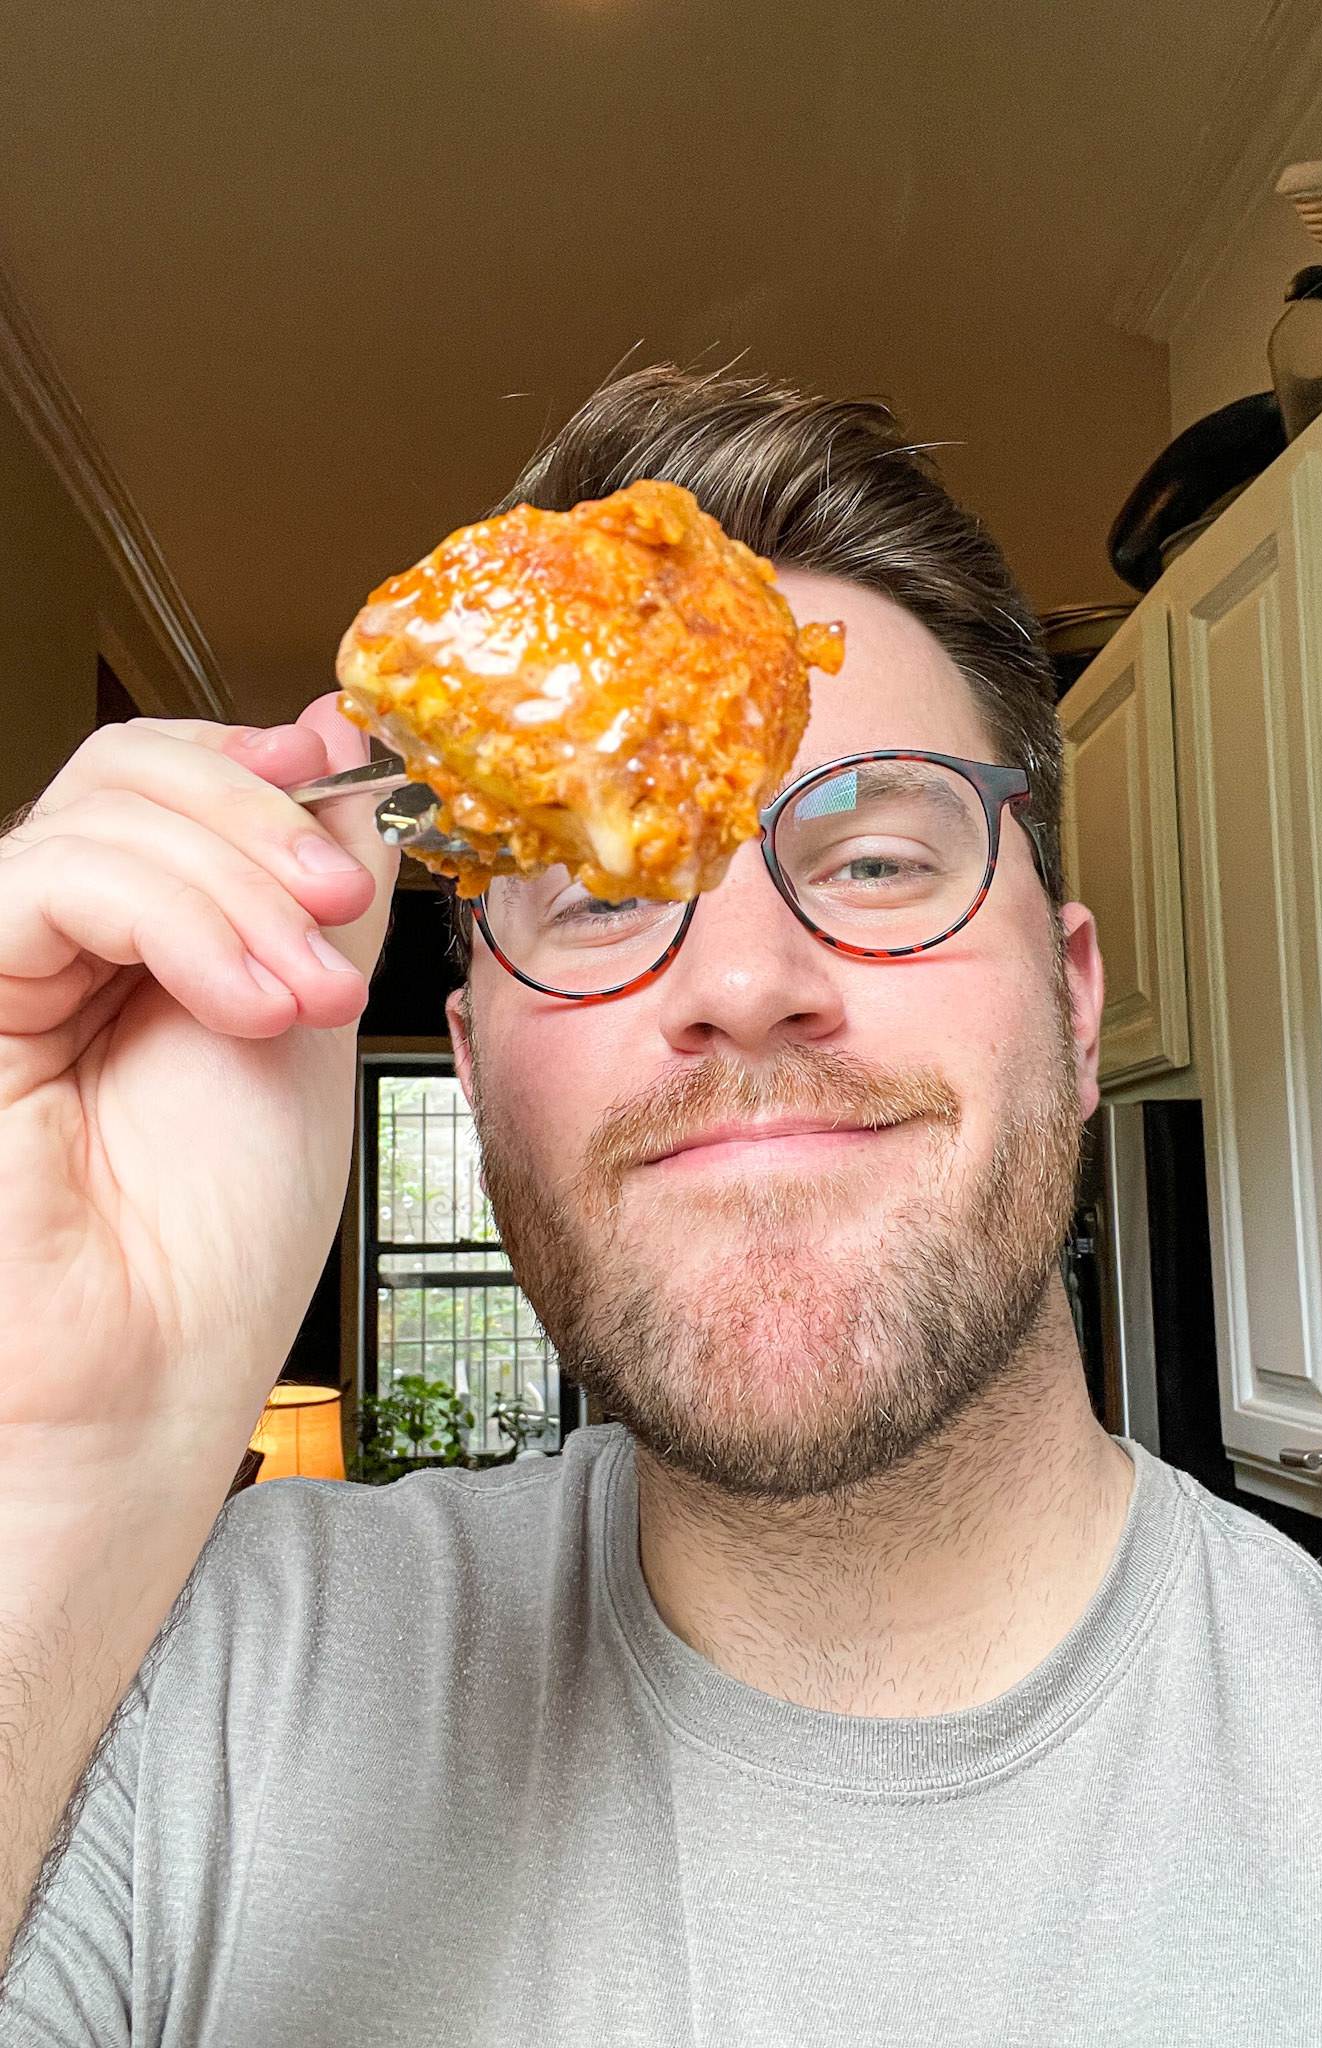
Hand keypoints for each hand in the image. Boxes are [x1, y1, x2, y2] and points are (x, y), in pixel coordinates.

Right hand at [0, 696, 395, 1494]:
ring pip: (105, 813)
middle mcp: (56, 941)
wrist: (153, 1381)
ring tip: (308, 999)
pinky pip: (53, 881)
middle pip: (133, 769)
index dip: (261, 762)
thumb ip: (313, 885)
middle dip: (266, 821)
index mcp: (140, 938)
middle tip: (339, 909)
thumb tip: (343, 743)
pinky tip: (248, 1004)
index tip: (359, 779)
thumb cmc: (218, 1242)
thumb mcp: (309, 1018)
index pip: (171, 775)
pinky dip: (179, 920)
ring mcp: (4, 968)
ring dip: (242, 889)